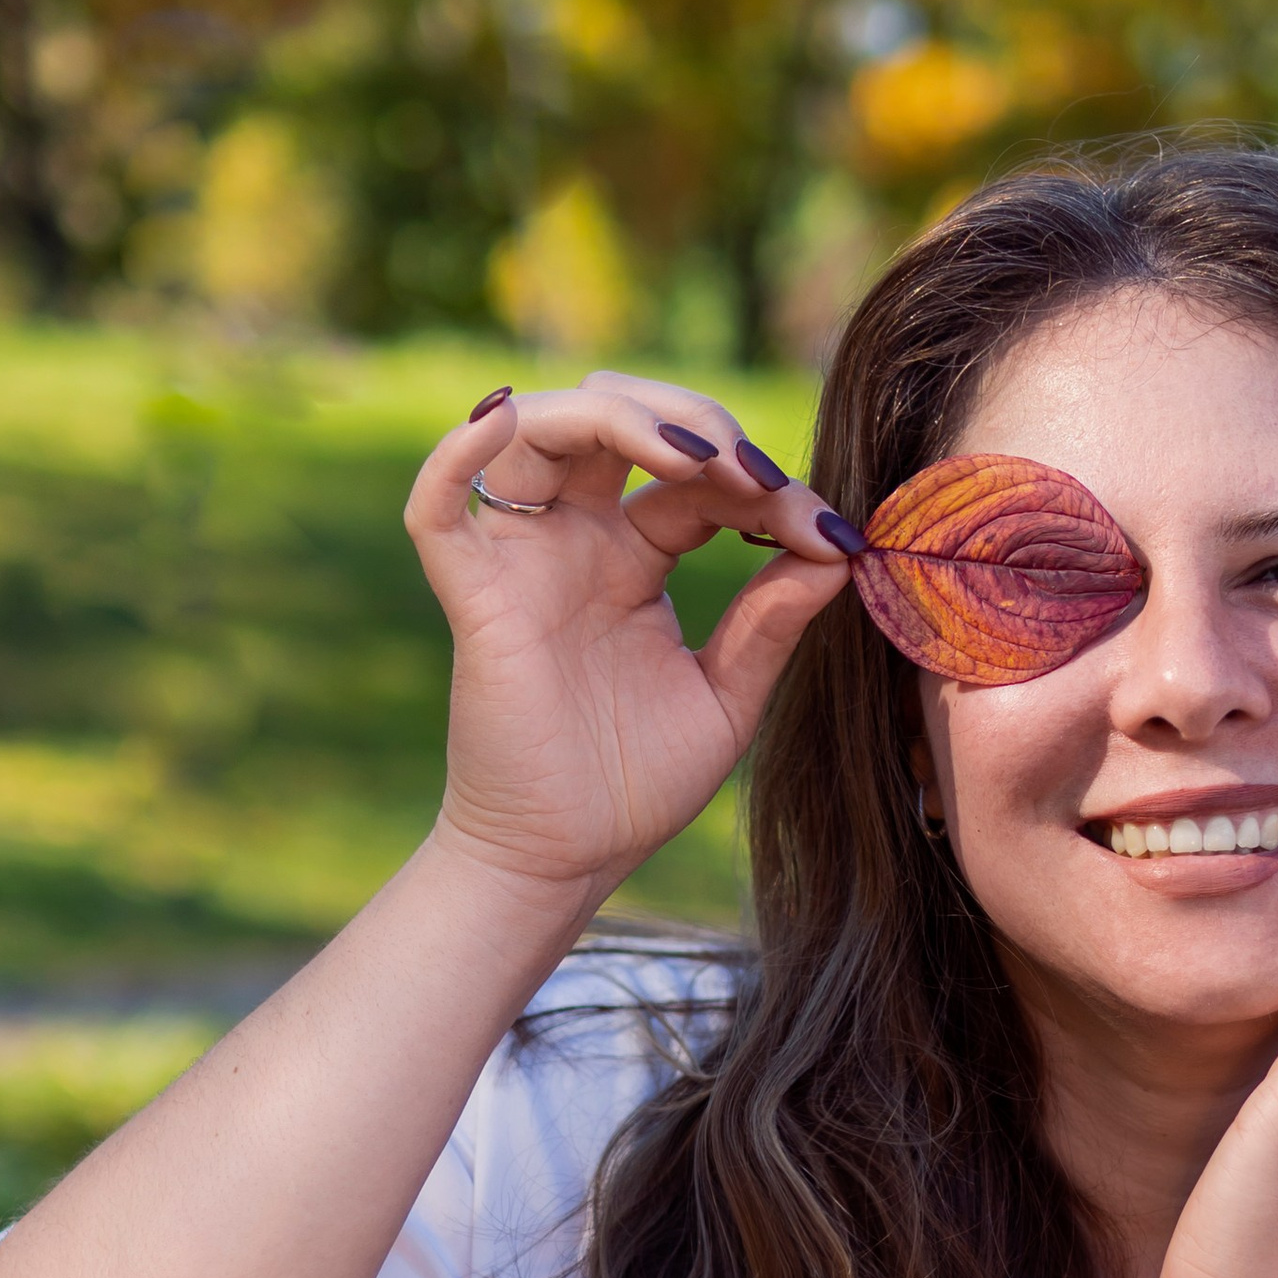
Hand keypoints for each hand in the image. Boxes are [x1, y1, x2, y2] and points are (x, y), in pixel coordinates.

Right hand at [403, 374, 859, 910]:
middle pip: (619, 423)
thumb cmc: (637, 785)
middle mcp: (577, 541)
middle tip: (758, 477)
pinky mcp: (476, 596)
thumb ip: (774, 621)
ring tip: (693, 457)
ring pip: (541, 433)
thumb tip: (837, 549)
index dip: (763, 485)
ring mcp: (524, 560)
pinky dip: (456, 454)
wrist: (566, 860)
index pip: (697, 479)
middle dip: (696, 425)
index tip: (829, 535)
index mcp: (637, 557)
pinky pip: (440, 508)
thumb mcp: (728, 695)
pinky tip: (499, 419)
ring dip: (618, 417)